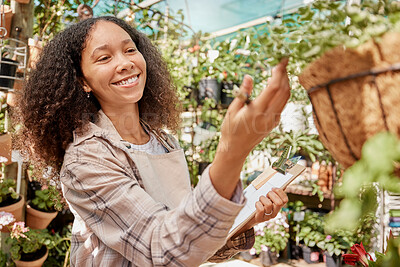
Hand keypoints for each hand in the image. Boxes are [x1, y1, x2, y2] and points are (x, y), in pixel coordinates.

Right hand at [210, 58, 290, 199]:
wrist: (235, 149)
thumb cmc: (230, 130)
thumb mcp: (232, 110)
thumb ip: (243, 93)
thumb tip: (249, 77)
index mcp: (256, 111)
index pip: (273, 88)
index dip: (278, 73)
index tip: (279, 63)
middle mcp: (268, 116)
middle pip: (283, 91)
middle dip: (285, 75)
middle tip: (283, 63)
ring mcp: (273, 121)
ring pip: (286, 98)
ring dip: (286, 83)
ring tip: (282, 71)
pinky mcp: (274, 123)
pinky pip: (282, 104)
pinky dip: (283, 92)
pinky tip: (277, 85)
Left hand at [231, 188, 287, 237]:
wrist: (248, 218)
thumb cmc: (258, 204)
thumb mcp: (266, 198)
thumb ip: (273, 192)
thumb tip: (283, 185)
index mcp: (278, 207)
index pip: (285, 200)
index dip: (280, 192)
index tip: (273, 188)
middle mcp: (275, 212)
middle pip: (279, 203)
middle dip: (271, 195)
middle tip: (266, 194)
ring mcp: (268, 217)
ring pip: (269, 205)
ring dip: (263, 199)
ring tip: (260, 199)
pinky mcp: (260, 219)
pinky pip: (261, 209)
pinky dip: (258, 204)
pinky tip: (257, 203)